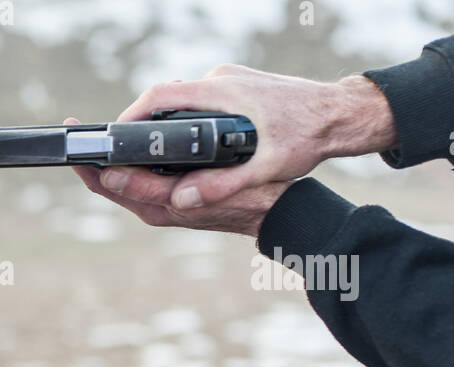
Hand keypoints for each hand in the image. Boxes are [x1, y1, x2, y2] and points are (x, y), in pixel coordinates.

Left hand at [64, 117, 290, 236]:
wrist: (271, 210)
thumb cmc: (242, 199)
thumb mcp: (199, 188)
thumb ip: (156, 186)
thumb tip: (112, 176)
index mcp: (154, 207)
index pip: (107, 184)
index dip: (87, 163)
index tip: (75, 139)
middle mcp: (152, 206)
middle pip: (109, 180)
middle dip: (94, 155)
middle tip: (78, 128)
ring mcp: (160, 201)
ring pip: (125, 175)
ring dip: (113, 153)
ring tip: (100, 129)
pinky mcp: (171, 192)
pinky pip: (142, 173)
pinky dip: (135, 154)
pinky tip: (135, 135)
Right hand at [104, 66, 396, 208]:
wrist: (341, 113)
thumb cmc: (308, 135)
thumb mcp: (264, 168)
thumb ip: (220, 186)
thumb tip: (180, 200)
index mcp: (219, 92)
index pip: (157, 96)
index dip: (129, 118)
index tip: (112, 140)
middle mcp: (219, 80)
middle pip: (164, 100)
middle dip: (142, 128)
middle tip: (127, 157)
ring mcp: (228, 81)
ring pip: (182, 103)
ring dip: (166, 128)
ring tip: (158, 158)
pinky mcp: (237, 87)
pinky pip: (199, 103)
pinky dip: (187, 124)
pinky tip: (193, 148)